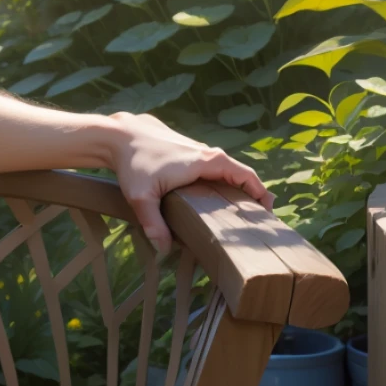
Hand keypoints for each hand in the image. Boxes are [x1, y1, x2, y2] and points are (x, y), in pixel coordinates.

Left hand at [105, 111, 273, 252]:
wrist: (117, 135)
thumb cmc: (132, 163)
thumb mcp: (142, 197)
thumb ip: (154, 224)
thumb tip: (164, 250)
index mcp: (207, 162)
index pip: (245, 175)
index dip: (260, 193)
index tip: (268, 212)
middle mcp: (207, 152)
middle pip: (238, 174)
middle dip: (249, 195)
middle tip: (255, 220)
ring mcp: (197, 149)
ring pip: (224, 170)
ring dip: (233, 188)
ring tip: (236, 212)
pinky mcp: (186, 150)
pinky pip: (211, 167)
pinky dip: (218, 180)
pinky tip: (210, 197)